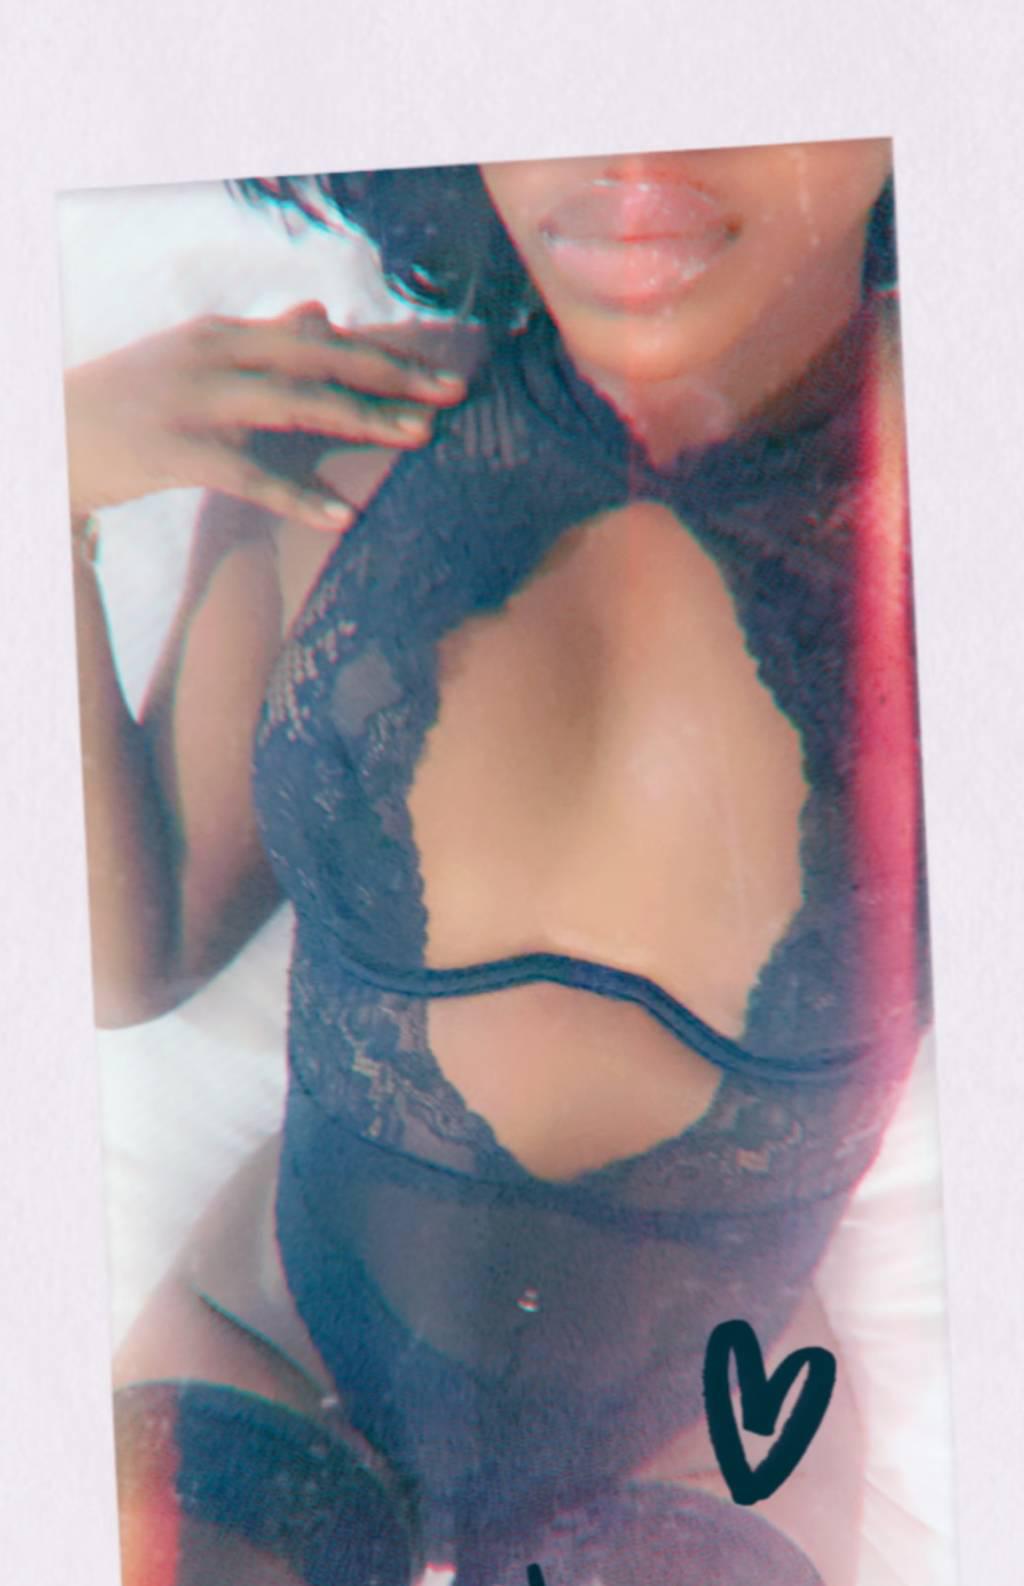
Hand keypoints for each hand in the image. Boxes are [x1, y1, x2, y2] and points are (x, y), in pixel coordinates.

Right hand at [63, 301, 467, 529]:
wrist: (48, 436)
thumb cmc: (128, 404)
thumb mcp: (195, 362)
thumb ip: (262, 343)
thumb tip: (320, 315)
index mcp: (224, 334)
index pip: (318, 339)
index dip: (382, 355)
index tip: (441, 374)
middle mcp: (213, 356)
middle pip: (318, 360)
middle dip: (390, 376)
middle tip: (453, 395)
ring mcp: (193, 401)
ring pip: (293, 404)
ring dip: (362, 419)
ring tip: (419, 438)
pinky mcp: (173, 451)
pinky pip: (248, 474)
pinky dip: (298, 495)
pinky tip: (344, 517)